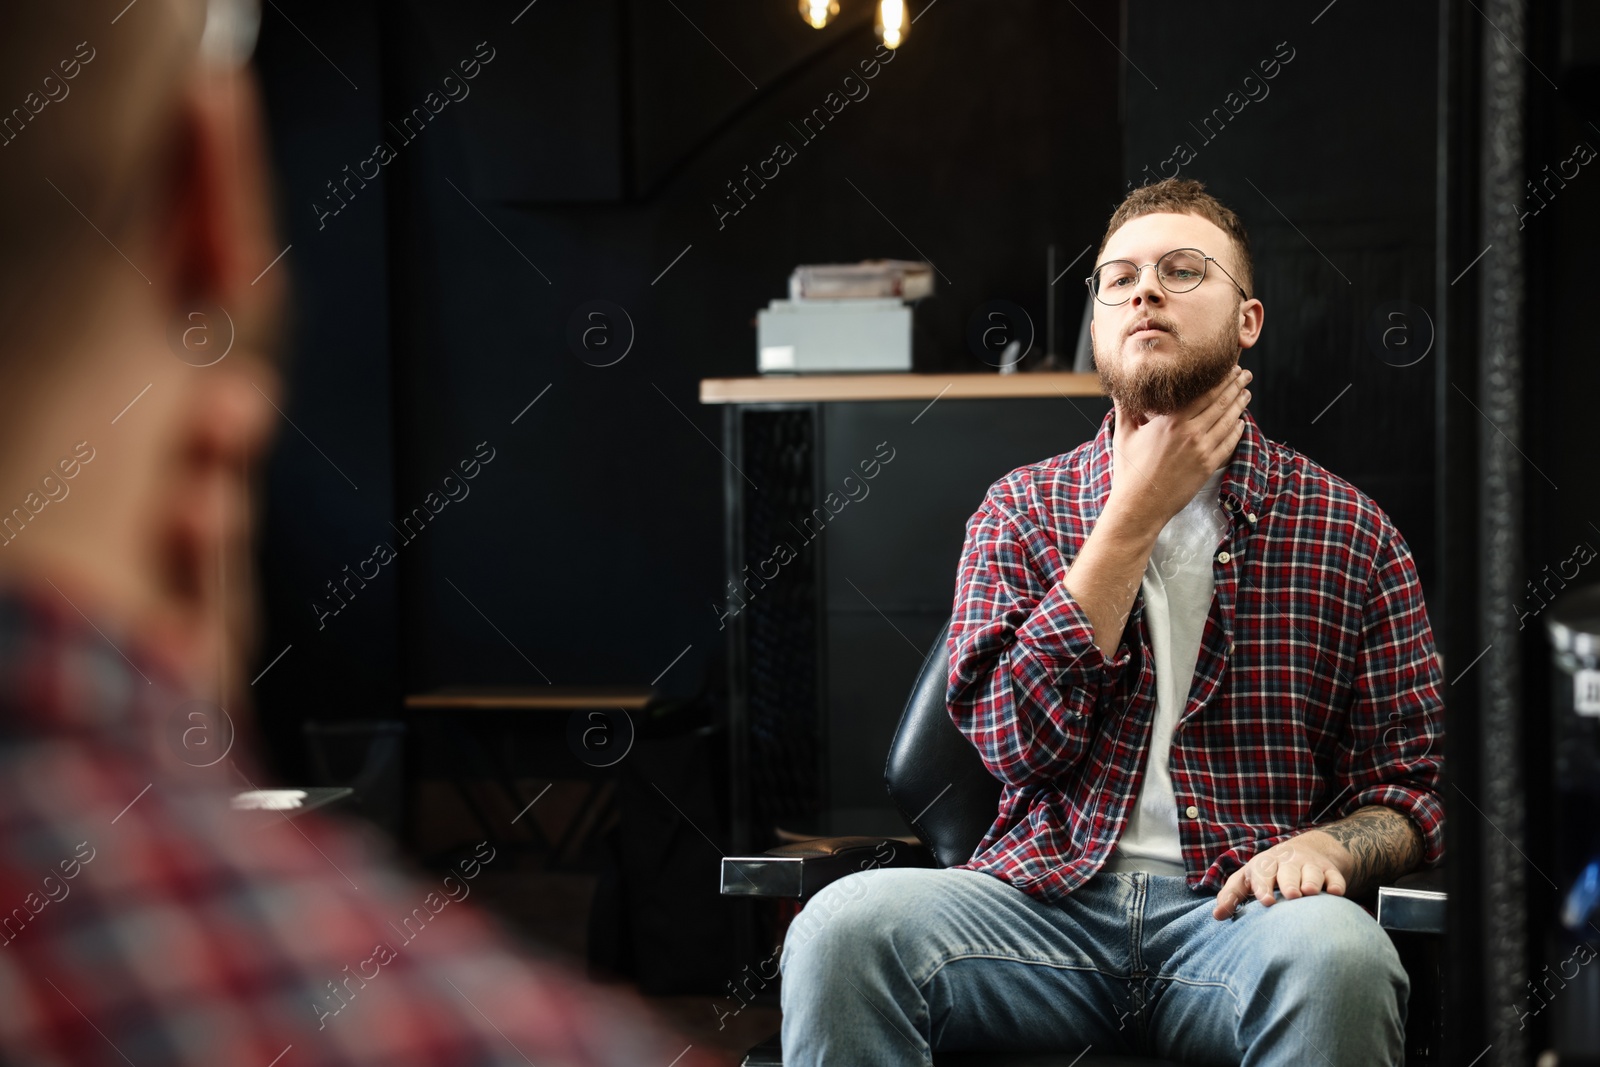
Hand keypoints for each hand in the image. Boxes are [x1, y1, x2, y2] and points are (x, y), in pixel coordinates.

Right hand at [1108, 366, 1251, 532]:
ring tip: (1246, 393)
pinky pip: (1229, 443)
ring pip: (1228, 420)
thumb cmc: (1129, 470)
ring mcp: (1202, 450)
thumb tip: (1119, 389)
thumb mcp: (1123, 434)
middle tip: (1244, 374)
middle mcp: (1189, 432)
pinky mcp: (1208, 466)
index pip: (1203, 391)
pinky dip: (1238, 430)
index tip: (1229, 367)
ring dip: (1240, 404)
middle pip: (1220, 402)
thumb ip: (1125, 408)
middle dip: (1235, 385)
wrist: (1140, 505)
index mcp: (1170, 420)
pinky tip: (1241, 423)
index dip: (1220, 377)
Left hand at [1211, 832, 1348, 920]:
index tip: (1267, 901)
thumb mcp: (1246, 879)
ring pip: (1311, 872)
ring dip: (1311, 881)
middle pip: (1288, 871)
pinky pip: (1334, 876)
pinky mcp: (1329, 871)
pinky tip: (1336, 893)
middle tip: (1291, 895)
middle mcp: (1287, 862)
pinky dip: (1336, 883)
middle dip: (1289, 882)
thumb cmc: (1267, 873)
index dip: (1263, 886)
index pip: (1262, 873)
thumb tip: (1217, 916)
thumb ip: (1231, 896)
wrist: (1302, 852)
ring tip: (1310, 892)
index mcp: (1264, 864)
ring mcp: (1309, 865)